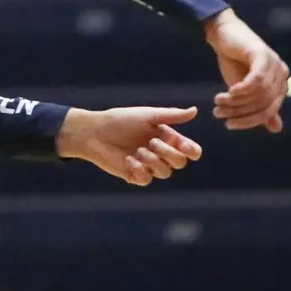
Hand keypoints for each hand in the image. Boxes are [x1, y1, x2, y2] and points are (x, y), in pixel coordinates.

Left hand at [55, 106, 202, 186]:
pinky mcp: (135, 175)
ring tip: (138, 151)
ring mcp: (148, 165)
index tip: (183, 145)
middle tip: (152, 142)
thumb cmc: (120, 120)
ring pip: (165, 173)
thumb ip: (171, 116)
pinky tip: (128, 160)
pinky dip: (140, 170)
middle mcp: (160, 152)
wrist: (94, 132)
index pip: (190, 150)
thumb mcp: (147, 116)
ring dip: (154, 161)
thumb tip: (195, 111)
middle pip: (180, 163)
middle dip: (168, 154)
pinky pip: (147, 180)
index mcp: (167, 138)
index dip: (191, 151)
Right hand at [203, 9, 288, 132]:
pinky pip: (256, 80)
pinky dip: (242, 90)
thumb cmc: (234, 61)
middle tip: (218, 113)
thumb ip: (259, 107)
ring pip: (259, 94)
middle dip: (239, 112)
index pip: (269, 111)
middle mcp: (281, 74)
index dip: (249, 121)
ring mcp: (274, 63)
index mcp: (280, 84)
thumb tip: (277, 129)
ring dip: (236, 102)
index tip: (229, 125)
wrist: (223, 34)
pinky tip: (229, 92)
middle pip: (264, 104)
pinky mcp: (262, 54)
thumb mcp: (245, 90)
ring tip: (218, 103)